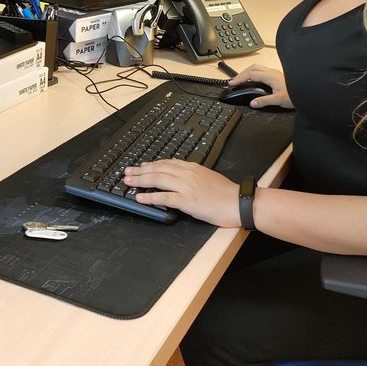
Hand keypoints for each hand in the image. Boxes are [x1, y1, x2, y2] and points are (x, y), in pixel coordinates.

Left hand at [123, 160, 238, 226]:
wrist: (239, 202)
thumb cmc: (226, 193)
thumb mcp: (208, 177)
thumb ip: (193, 175)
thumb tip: (180, 178)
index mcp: (192, 167)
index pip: (166, 163)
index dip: (151, 165)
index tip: (141, 166)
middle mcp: (186, 174)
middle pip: (158, 169)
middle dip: (140, 171)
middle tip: (127, 172)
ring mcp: (186, 186)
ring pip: (157, 179)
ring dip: (140, 180)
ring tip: (128, 182)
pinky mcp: (187, 200)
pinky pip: (164, 197)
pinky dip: (150, 197)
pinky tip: (140, 197)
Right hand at [230, 64, 293, 108]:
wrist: (308, 92)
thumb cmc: (296, 95)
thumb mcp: (278, 100)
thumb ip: (264, 101)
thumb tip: (252, 103)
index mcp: (270, 76)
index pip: (250, 74)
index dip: (240, 78)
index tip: (232, 83)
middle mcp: (271, 72)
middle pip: (252, 68)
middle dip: (241, 73)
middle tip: (234, 81)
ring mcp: (274, 73)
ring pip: (257, 68)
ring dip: (247, 72)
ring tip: (241, 79)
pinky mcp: (277, 76)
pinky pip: (261, 71)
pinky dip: (253, 74)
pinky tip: (254, 80)